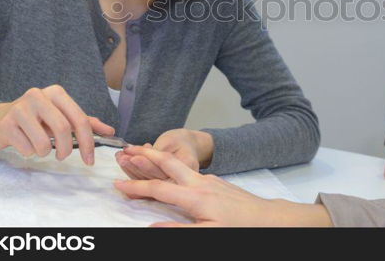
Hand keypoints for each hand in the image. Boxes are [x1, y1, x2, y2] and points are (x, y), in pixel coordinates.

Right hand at [0, 84, 114, 164]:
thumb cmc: (36, 119)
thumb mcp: (61, 116)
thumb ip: (85, 123)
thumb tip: (110, 131)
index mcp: (56, 93)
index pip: (80, 119)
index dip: (88, 142)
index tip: (90, 160)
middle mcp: (38, 95)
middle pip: (63, 130)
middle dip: (66, 150)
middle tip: (63, 157)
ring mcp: (20, 108)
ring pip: (43, 143)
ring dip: (45, 152)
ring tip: (39, 146)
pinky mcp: (5, 123)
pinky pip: (26, 149)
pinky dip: (29, 152)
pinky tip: (24, 143)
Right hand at [113, 147, 332, 226]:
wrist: (268, 218)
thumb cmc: (239, 229)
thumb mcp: (208, 235)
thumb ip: (177, 230)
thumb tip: (150, 227)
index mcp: (194, 197)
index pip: (157, 189)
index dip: (135, 186)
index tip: (116, 184)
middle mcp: (199, 183)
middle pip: (167, 164)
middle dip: (145, 156)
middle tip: (126, 150)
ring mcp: (208, 180)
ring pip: (178, 164)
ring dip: (158, 157)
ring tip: (142, 152)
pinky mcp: (216, 181)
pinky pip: (188, 169)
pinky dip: (173, 165)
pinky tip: (170, 168)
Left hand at [115, 128, 212, 179]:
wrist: (188, 148)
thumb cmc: (179, 141)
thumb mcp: (172, 141)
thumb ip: (158, 151)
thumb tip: (140, 155)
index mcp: (188, 168)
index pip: (164, 167)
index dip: (147, 163)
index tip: (133, 156)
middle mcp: (181, 181)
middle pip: (154, 178)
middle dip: (135, 167)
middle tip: (122, 158)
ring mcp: (171, 187)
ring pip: (148, 182)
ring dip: (131, 170)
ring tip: (120, 158)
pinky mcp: (161, 188)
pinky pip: (146, 185)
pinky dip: (132, 175)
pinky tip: (122, 168)